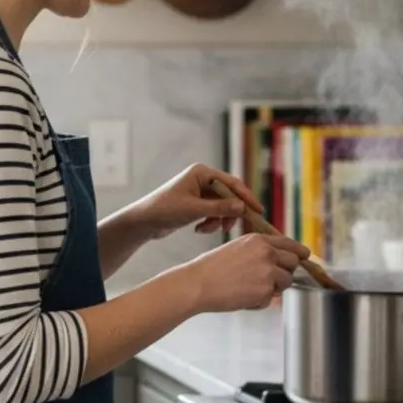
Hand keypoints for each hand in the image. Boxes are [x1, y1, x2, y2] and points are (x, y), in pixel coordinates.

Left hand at [130, 164, 262, 239]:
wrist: (144, 222)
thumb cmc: (164, 210)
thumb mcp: (194, 210)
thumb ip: (219, 208)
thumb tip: (242, 207)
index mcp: (202, 172)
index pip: (232, 183)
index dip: (246, 197)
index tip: (258, 211)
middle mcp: (203, 179)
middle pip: (230, 195)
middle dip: (230, 213)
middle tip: (231, 227)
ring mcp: (200, 191)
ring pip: (223, 207)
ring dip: (218, 220)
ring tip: (206, 229)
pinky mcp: (197, 203)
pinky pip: (214, 213)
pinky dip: (210, 223)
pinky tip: (198, 229)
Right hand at [186, 233, 309, 311]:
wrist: (197, 284)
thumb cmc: (210, 268)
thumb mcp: (237, 249)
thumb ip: (259, 252)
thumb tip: (279, 262)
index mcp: (259, 240)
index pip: (289, 244)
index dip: (299, 251)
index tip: (305, 256)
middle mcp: (267, 253)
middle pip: (293, 262)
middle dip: (286, 271)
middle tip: (271, 279)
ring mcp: (268, 272)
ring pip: (286, 281)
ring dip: (274, 288)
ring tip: (250, 288)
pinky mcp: (265, 291)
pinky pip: (271, 299)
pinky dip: (259, 301)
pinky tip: (240, 297)